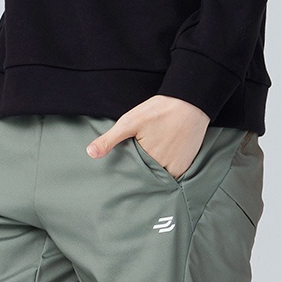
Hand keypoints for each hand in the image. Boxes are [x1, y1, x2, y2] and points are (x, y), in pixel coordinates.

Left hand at [86, 94, 209, 179]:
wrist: (190, 102)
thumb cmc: (159, 110)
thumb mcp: (130, 121)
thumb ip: (110, 139)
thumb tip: (90, 153)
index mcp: (148, 161)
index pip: (132, 177)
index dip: (126, 175)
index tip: (118, 179)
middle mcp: (164, 170)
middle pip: (147, 179)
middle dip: (139, 177)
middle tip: (133, 171)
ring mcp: (177, 169)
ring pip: (160, 179)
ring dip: (153, 176)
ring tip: (147, 165)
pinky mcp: (186, 166)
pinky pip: (172, 176)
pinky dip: (166, 172)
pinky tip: (160, 161)